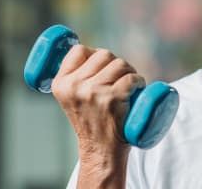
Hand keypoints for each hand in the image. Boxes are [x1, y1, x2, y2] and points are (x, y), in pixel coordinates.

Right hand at [51, 44, 143, 187]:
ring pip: (120, 64)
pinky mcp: (113, 98)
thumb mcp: (73, 98)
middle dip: (115, 64)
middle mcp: (75, 86)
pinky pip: (132, 78)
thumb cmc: (92, 122)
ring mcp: (94, 92)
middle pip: (103, 54)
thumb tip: (95, 53)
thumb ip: (77, 77)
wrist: (101, 151)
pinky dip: (139, 82)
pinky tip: (137, 91)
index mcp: (61, 84)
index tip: (102, 68)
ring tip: (128, 87)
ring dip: (129, 72)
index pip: (79, 50)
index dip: (94, 55)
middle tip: (119, 80)